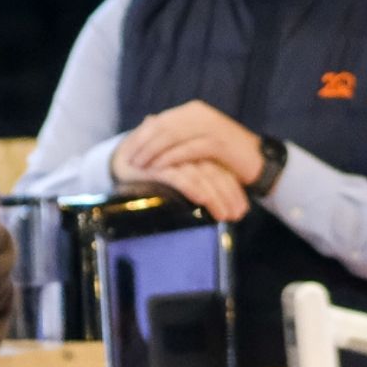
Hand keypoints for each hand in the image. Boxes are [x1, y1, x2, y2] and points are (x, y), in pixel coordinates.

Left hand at [116, 100, 262, 185]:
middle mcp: (200, 114)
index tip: (124, 152)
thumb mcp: (197, 140)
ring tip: (138, 166)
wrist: (259, 161)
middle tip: (127, 161)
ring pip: (172, 136)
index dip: (140, 136)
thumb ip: (176, 134)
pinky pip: (188, 149)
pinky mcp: (218, 142)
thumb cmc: (225, 155)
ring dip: (152, 152)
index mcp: (193, 111)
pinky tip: (159, 169)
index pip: (160, 121)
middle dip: (142, 144)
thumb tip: (147, 124)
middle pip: (162, 127)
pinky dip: (171, 159)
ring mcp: (210, 126)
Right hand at [134, 159, 250, 222]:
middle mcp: (189, 150)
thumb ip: (204, 180)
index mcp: (198, 149)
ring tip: (225, 216)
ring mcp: (173, 156)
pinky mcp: (157, 165)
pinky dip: (192, 188)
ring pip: (202, 176)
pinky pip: (179, 177)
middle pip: (216, 173)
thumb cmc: (158, 170)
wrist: (124, 159)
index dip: (234, 190)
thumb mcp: (184, 173)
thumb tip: (227, 204)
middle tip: (237, 216)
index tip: (242, 210)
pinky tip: (202, 201)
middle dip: (229, 196)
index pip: (222, 169)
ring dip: (215, 197)